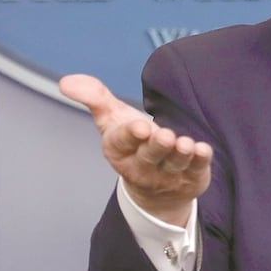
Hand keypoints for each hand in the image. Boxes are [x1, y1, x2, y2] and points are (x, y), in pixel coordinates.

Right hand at [59, 74, 211, 226]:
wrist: (157, 188)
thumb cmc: (133, 144)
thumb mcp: (112, 120)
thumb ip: (94, 98)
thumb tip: (66, 81)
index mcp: (119, 150)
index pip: (122, 142)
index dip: (130, 135)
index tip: (140, 127)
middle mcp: (142, 165)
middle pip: (149, 155)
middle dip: (156, 146)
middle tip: (163, 135)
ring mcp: (167, 174)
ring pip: (174, 163)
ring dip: (180, 154)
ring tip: (184, 143)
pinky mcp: (191, 177)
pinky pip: (196, 169)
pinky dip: (200, 160)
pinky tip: (203, 149)